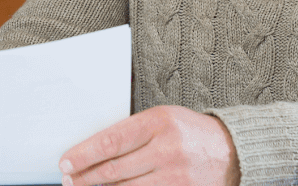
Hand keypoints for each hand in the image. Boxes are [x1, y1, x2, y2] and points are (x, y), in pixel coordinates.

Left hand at [58, 106, 239, 185]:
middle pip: (114, 169)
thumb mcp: (161, 119)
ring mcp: (176, 175)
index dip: (84, 154)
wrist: (231, 150)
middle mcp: (167, 149)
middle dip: (85, 176)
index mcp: (158, 122)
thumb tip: (93, 149)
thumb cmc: (188, 131)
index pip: (111, 140)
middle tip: (68, 179)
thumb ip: (131, 132)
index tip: (66, 162)